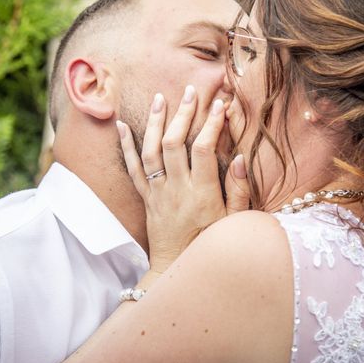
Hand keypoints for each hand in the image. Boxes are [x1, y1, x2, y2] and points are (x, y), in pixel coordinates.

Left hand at [116, 85, 248, 272]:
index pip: (205, 149)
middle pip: (175, 143)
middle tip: (191, 91)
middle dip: (183, 114)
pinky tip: (122, 125)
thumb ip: (240, 191)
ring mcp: (157, 193)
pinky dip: (126, 146)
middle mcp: (176, 190)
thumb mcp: (234, 223)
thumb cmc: (211, 246)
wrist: (176, 271)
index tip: (220, 104)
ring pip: (151, 151)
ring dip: (156, 122)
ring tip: (161, 97)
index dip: (212, 124)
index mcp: (202, 194)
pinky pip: (132, 169)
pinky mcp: (146, 198)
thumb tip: (241, 157)